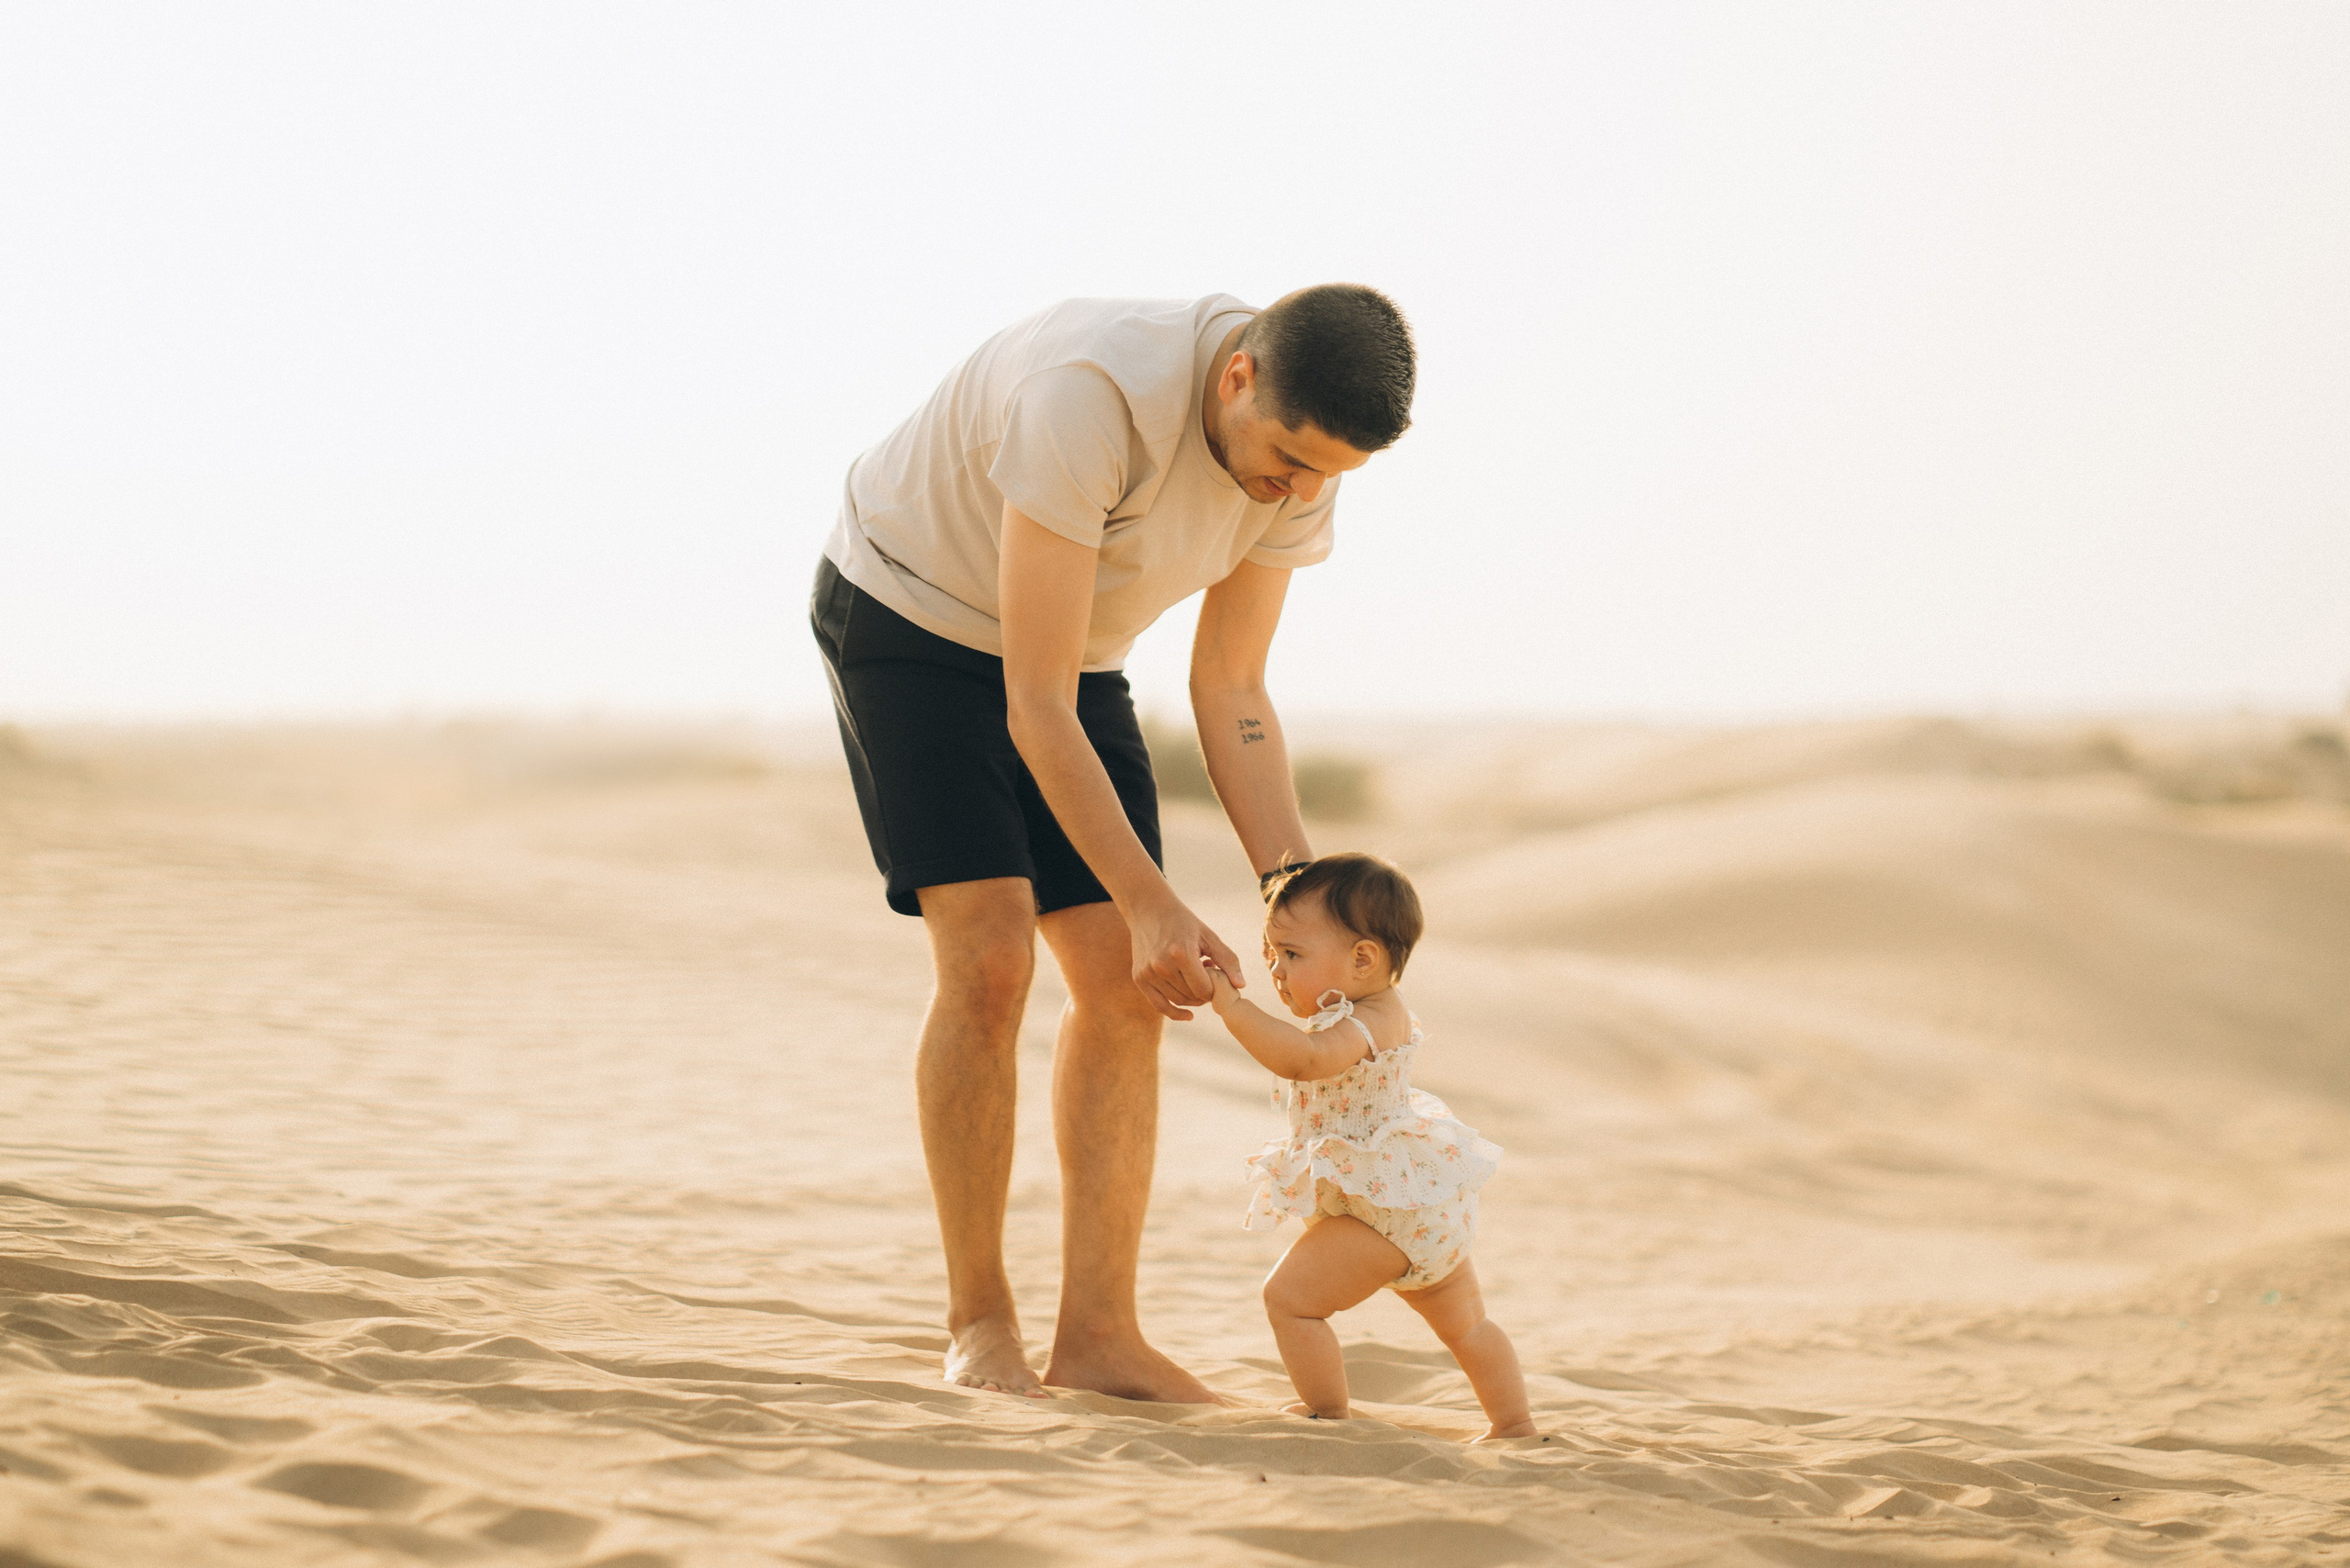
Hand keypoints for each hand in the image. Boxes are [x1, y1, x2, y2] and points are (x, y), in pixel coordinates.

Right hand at [1128, 898, 1241, 1021]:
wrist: (1148, 910)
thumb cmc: (1183, 922)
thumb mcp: (1209, 936)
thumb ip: (1227, 960)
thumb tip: (1241, 986)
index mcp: (1181, 953)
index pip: (1204, 989)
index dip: (1215, 988)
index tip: (1217, 978)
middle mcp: (1161, 965)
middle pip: (1191, 996)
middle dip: (1204, 992)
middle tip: (1207, 977)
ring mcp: (1148, 973)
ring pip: (1178, 1001)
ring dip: (1192, 997)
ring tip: (1196, 978)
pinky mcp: (1139, 978)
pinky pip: (1159, 1005)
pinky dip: (1175, 1013)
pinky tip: (1189, 1015)